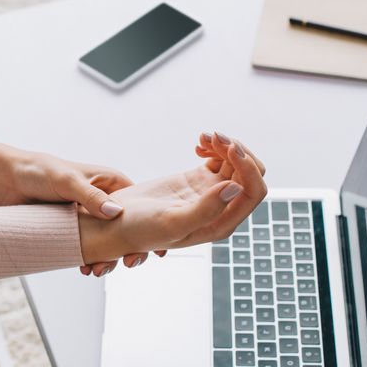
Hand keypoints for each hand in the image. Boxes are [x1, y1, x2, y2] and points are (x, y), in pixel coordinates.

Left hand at [0, 138, 161, 268]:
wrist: (2, 182)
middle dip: (128, 249)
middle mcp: (103, 201)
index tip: (156, 250)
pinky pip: (87, 249)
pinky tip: (84, 268)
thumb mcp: (67, 180)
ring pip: (108, 243)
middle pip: (127, 230)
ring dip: (107, 259)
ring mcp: (88, 218)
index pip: (141, 208)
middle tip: (125, 265)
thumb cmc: (37, 170)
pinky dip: (89, 260)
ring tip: (97, 271)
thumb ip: (91, 196)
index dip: (150, 228)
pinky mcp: (71, 231)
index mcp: (110, 183)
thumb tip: (116, 214)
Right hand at [76, 132, 266, 275]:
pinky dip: (214, 146)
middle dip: (238, 151)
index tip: (228, 148)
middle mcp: (221, 209)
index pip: (253, 192)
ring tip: (203, 137)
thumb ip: (206, 210)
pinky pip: (221, 159)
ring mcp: (211, 193)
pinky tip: (197, 143)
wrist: (114, 221)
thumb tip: (235, 188)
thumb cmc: (139, 229)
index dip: (248, 167)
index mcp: (220, 223)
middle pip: (251, 174)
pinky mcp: (199, 180)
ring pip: (237, 163)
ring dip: (225, 145)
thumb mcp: (171, 222)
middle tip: (215, 137)